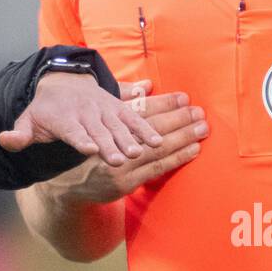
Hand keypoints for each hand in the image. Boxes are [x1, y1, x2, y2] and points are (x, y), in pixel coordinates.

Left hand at [0, 70, 163, 166]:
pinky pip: (133, 117)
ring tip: (138, 152)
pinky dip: (144, 128)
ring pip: (117, 125)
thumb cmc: (45, 111)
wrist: (63, 83)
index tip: (90, 149)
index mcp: (63, 118)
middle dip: (108, 144)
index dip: (80, 139)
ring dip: (129, 138)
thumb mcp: (28, 121)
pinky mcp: (117, 107)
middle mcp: (85, 112)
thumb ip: (19, 135)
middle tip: (118, 159)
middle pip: (97, 130)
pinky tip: (156, 142)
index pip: (72, 131)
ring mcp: (103, 109)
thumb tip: (3, 139)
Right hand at [43, 80, 207, 203]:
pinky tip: (193, 150)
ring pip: (157, 148)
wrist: (69, 185)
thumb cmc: (91, 150)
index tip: (184, 98)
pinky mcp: (125, 183)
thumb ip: (123, 101)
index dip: (163, 103)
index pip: (140, 111)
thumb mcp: (101, 123)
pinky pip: (156, 169)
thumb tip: (146, 85)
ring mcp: (120, 165)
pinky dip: (176, 158)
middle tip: (199, 113)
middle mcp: (113, 143)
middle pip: (151, 128)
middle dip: (178, 119)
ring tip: (202, 129)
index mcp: (107, 125)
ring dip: (183, 137)